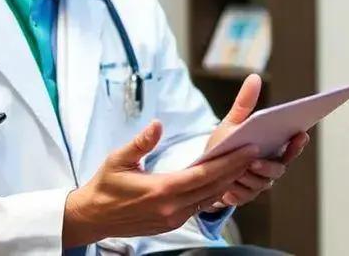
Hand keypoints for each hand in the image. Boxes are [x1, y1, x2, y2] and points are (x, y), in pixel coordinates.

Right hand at [62, 120, 258, 246]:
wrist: (92, 217)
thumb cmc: (105, 185)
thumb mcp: (118, 159)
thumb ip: (141, 142)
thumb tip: (157, 124)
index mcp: (161, 190)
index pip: (205, 174)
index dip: (229, 162)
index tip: (248, 149)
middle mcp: (171, 208)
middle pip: (214, 187)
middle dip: (237, 169)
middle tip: (256, 152)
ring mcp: (173, 218)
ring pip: (209, 198)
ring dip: (228, 181)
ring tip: (245, 163)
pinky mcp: (171, 224)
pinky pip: (199, 207)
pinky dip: (214, 192)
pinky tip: (223, 180)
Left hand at [204, 74, 311, 207]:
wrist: (202, 172)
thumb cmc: (223, 146)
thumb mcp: (232, 123)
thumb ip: (244, 104)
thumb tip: (254, 77)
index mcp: (272, 149)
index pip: (291, 147)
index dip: (298, 143)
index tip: (301, 133)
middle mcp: (270, 167)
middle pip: (278, 169)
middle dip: (268, 165)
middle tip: (255, 160)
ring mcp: (258, 184)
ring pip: (261, 183)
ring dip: (247, 177)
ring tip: (235, 172)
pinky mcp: (245, 197)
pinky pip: (244, 195)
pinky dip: (235, 188)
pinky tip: (227, 185)